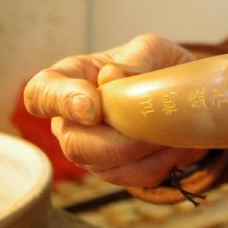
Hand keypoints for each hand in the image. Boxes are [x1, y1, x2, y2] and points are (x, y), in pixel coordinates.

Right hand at [24, 34, 207, 186]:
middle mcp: (71, 120)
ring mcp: (91, 150)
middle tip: (155, 120)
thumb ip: (134, 59)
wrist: (185, 94)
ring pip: (106, 166)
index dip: (59, 103)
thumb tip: (111, 76)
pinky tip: (175, 141)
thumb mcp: (152, 50)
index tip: (92, 108)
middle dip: (120, 137)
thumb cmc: (156, 65)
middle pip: (75, 144)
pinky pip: (135, 176)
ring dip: (147, 148)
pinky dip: (162, 160)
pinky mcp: (117, 171)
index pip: (41, 93)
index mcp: (71, 79)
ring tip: (173, 125)